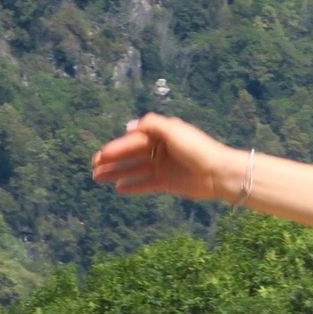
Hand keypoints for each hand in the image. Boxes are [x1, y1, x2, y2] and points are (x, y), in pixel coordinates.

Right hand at [91, 112, 244, 202]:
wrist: (219, 173)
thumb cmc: (197, 148)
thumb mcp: (173, 130)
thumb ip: (151, 125)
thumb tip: (129, 126)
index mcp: (160, 134)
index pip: (132, 141)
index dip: (115, 148)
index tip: (100, 156)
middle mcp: (159, 150)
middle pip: (131, 155)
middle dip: (112, 161)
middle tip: (93, 168)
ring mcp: (163, 167)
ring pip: (135, 170)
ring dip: (118, 174)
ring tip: (99, 179)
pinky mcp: (168, 182)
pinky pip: (146, 184)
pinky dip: (133, 186)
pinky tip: (119, 189)